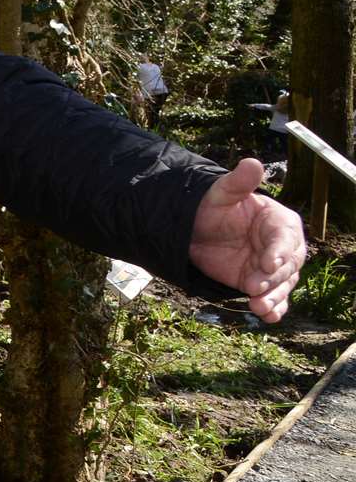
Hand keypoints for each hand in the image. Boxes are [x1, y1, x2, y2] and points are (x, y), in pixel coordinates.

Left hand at [189, 158, 306, 320]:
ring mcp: (271, 267)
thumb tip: (252, 163)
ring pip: (280, 285)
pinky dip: (272, 309)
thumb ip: (238, 183)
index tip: (269, 262)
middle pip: (287, 266)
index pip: (285, 238)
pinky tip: (267, 317)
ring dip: (273, 298)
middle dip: (273, 279)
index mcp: (279, 221)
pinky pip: (271, 298)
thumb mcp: (221, 194)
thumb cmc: (212, 207)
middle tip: (255, 287)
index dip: (279, 251)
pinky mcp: (259, 283)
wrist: (194, 229)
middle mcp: (281, 246)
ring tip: (259, 307)